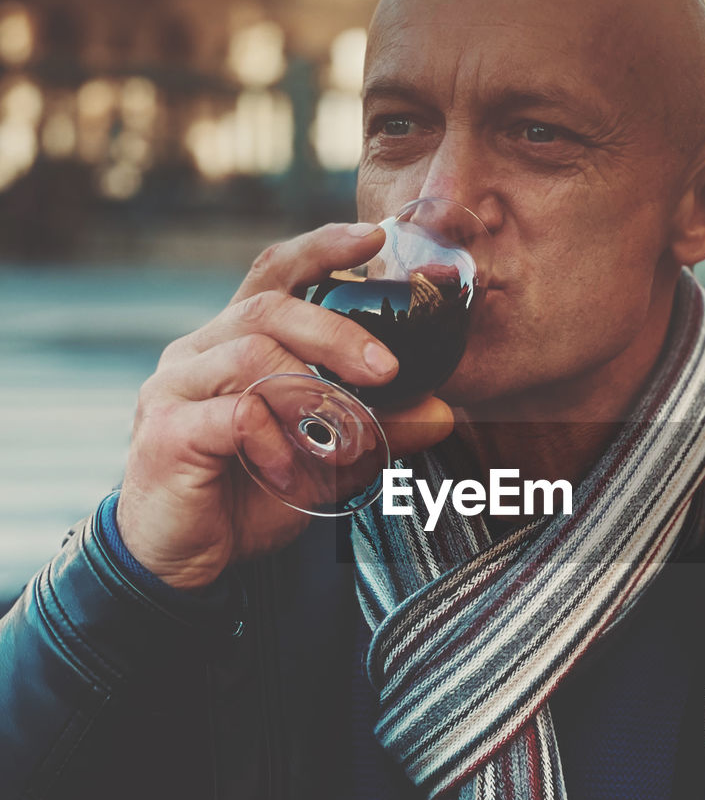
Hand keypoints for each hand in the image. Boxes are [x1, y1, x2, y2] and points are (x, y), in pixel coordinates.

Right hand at [116, 223, 453, 588]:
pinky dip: (277, 441)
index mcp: (232, 343)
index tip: (372, 236)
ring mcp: (174, 388)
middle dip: (337, 334)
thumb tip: (443, 413)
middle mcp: (197, 353)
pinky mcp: (166, 432)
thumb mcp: (327, 462)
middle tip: (389, 371)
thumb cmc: (249, 497)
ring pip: (252, 355)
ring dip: (313, 395)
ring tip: (344, 440)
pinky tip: (292, 473)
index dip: (320, 249)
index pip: (273, 274)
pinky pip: (234, 415)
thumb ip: (377, 431)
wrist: (184, 562)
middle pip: (268, 309)